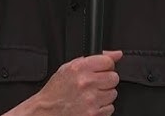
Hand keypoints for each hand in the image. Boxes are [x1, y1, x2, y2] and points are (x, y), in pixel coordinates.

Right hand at [4, 51, 122, 115]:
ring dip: (104, 95)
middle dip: (106, 80)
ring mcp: (91, 99)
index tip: (102, 69)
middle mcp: (85, 83)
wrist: (47, 111)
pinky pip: (110, 108)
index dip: (106, 65)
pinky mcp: (94, 113)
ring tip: (91, 95)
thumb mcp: (69, 68)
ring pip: (113, 93)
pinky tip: (91, 105)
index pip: (108, 62)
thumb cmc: (56, 90)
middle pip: (113, 78)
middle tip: (95, 84)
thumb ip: (93, 58)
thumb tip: (117, 54)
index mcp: (78, 68)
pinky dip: (102, 107)